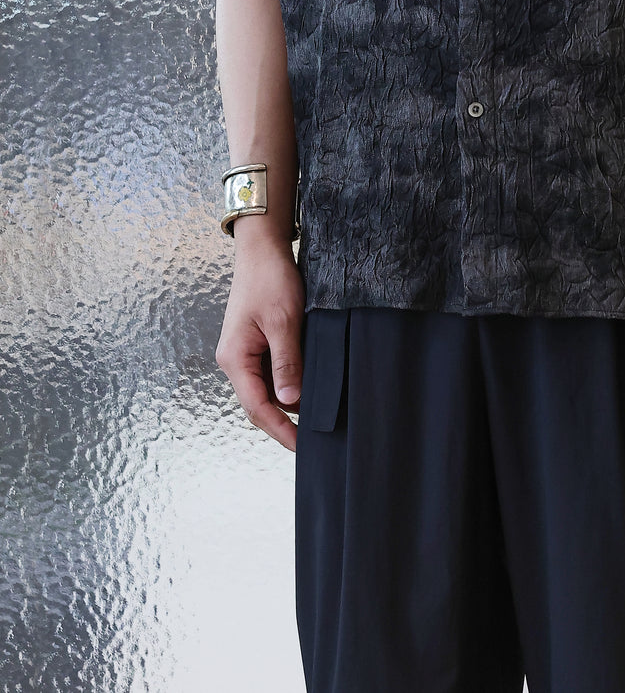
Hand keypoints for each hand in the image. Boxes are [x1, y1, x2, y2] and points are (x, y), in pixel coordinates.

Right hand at [215, 234, 305, 451]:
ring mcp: (245, 353)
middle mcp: (235, 360)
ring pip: (266, 389)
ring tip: (317, 416)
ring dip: (288, 402)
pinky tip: (309, 386)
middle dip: (284, 422)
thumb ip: (287, 363)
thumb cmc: (270, 280)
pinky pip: (271, 373)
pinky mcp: (256, 344)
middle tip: (314, 439)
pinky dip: (289, 383)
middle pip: (259, 403)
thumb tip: (290, 402)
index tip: (301, 447)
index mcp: (235, 359)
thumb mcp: (283, 322)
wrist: (262, 249)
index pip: (256, 407)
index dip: (279, 430)